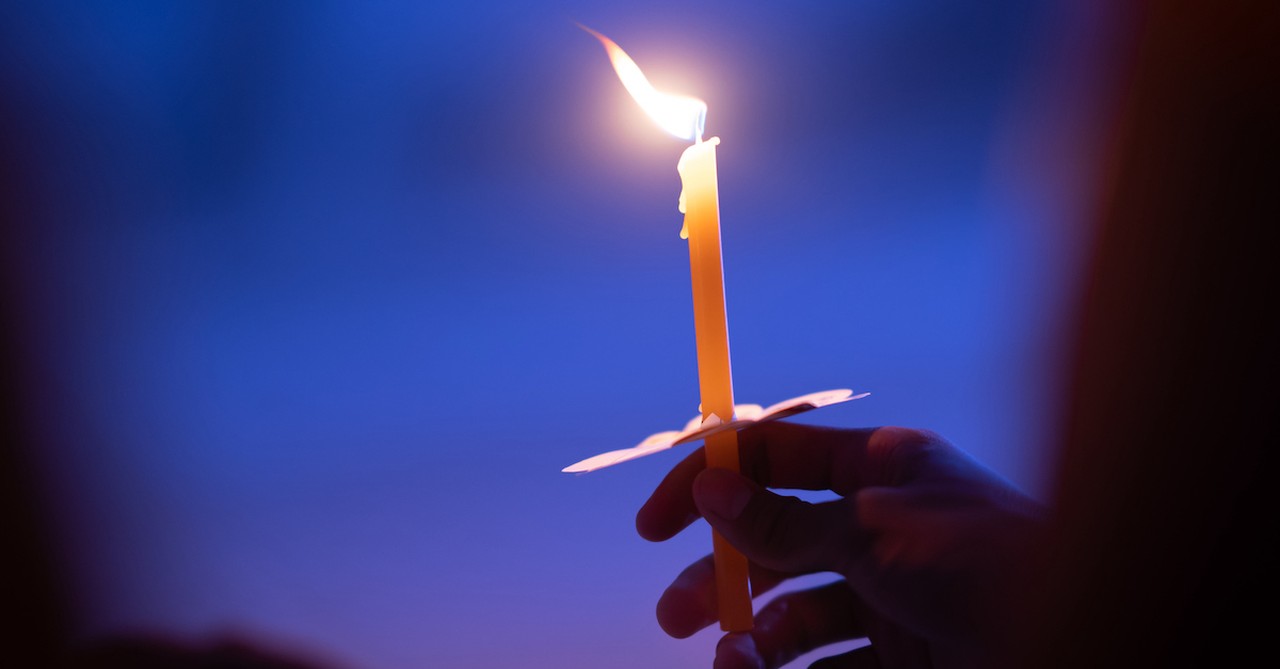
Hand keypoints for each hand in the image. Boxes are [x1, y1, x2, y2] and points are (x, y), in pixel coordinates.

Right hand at [636, 423, 1045, 668]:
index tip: (655, 525)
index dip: (710, 482)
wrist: (1083, 635)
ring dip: (753, 635)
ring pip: (795, 614)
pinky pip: (829, 666)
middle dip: (720, 577)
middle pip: (773, 544)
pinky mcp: (904, 659)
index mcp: (878, 470)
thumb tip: (708, 487)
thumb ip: (787, 521)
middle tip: (677, 616)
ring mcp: (891, 596)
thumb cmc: (988, 566)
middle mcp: (878, 527)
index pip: (774, 459)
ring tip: (734, 659)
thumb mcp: (874, 532)